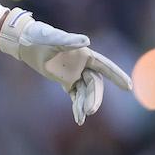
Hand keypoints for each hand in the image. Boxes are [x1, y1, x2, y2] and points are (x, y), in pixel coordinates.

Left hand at [0, 8, 132, 125]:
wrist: (25, 42)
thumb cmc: (39, 36)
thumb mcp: (51, 37)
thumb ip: (68, 40)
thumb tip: (86, 41)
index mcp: (85, 54)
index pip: (105, 66)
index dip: (117, 75)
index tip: (129, 87)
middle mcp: (83, 65)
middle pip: (95, 84)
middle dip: (95, 98)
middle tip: (90, 110)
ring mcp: (75, 74)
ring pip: (86, 92)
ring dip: (85, 104)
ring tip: (82, 116)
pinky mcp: (66, 82)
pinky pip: (76, 96)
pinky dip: (78, 106)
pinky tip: (78, 118)